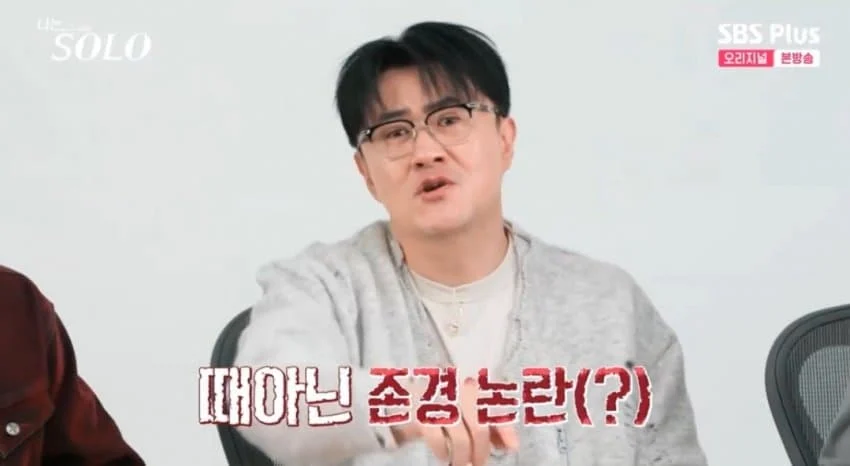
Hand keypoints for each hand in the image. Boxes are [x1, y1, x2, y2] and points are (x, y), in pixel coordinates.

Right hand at [390, 378, 518, 464]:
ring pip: (460, 438)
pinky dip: (444, 453)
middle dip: (481, 451)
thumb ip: (489, 425)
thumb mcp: (465, 413)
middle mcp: (455, 389)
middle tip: (479, 464)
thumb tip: (510, 444)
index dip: (505, 428)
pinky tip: (444, 455)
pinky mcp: (420, 414)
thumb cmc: (439, 408)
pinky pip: (438, 441)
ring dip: (464, 458)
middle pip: (479, 428)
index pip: (493, 406)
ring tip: (462, 464)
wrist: (398, 401)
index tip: (512, 447)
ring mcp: (437, 401)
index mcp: (469, 385)